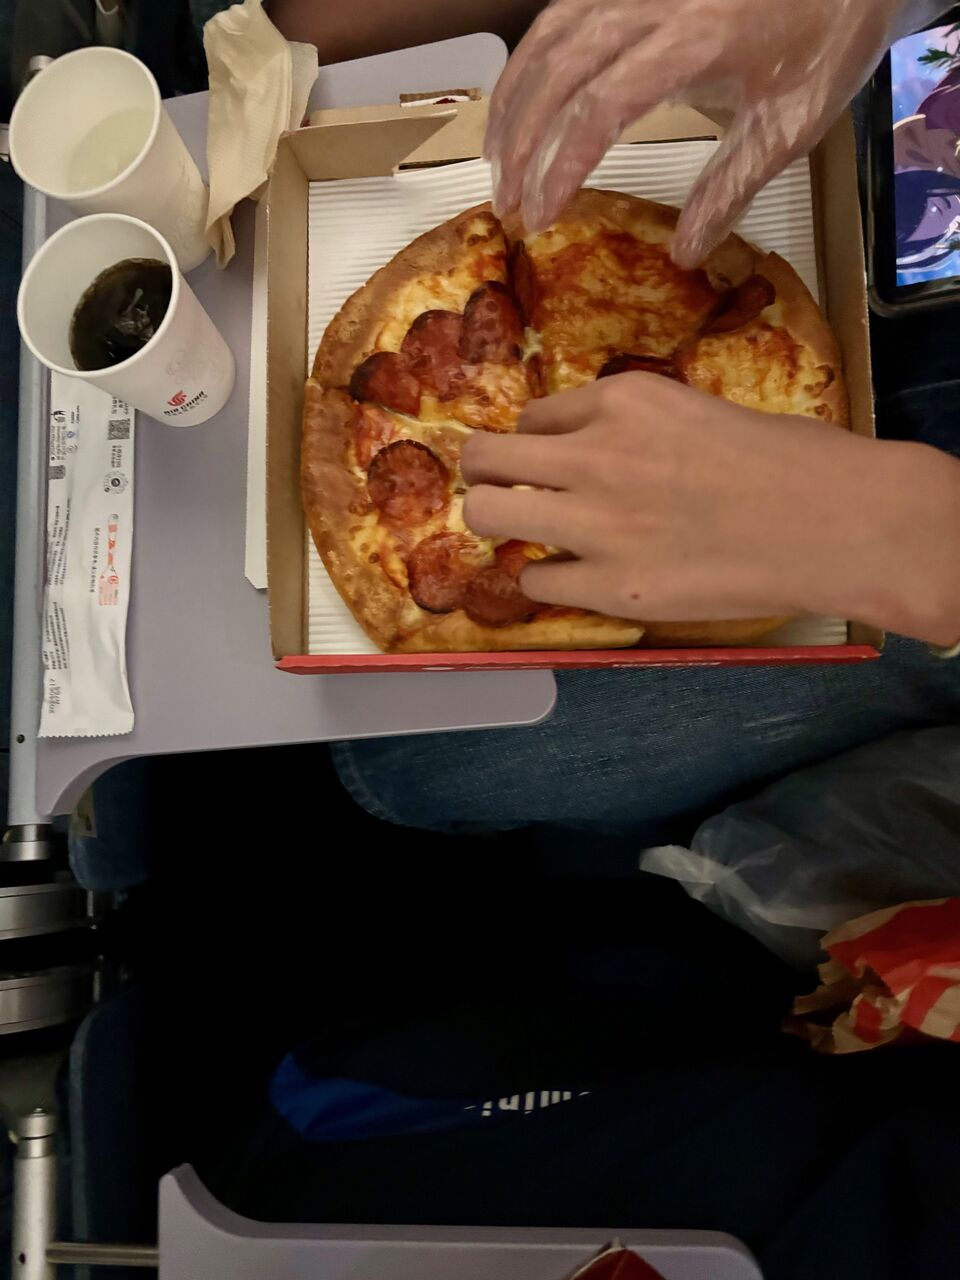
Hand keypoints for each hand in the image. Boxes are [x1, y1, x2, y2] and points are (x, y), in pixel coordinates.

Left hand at [462, 375, 959, 645]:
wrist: (837, 523)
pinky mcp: (611, 588)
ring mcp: (596, 523)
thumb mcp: (699, 413)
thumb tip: (597, 451)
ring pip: (486, 514)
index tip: (550, 463)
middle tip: (509, 492)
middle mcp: (594, 454)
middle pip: (483, 457)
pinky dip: (547, 581)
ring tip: (530, 533)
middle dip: (488, 474)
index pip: (534, 418)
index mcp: (621, 401)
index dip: (538, 444)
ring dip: (501, 522)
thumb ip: (637, 428)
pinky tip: (578, 578)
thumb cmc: (793, 462)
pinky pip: (534, 582)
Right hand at [485, 0, 915, 264]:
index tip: (538, 218)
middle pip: (555, 71)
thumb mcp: (789, 123)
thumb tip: (685, 254)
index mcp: (692, 39)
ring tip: (497, 156)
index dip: (558, 169)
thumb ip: (730, 187)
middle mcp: (652, 0)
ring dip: (514, 98)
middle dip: (519, 141)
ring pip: (547, 33)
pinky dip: (534, 57)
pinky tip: (524, 96)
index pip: (597, 111)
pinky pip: (564, 10)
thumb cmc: (828, 36)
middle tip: (505, 200)